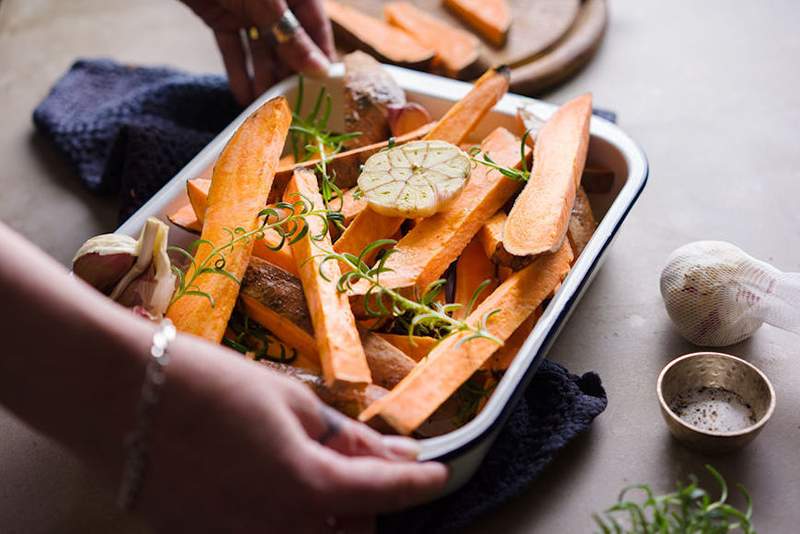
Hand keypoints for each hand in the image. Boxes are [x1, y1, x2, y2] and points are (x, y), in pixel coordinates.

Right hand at [0, 222, 446, 533]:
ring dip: (335, 516)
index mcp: (310, 486)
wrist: (118, 398)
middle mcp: (280, 529)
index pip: (385, 492)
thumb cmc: (210, 383)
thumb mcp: (289, 399)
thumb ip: (345, 436)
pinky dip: (292, 520)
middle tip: (373, 465)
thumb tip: (395, 452)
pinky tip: (281, 485)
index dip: (421, 484)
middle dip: (374, 504)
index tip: (440, 474)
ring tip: (329, 474)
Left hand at [182, 0, 334, 104]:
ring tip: (266, 106)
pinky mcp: (221, 17)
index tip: (325, 87)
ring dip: (263, 79)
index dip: (320, 57)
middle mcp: (273, 3)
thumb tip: (319, 69)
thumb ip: (292, 36)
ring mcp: (247, 10)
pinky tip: (243, 96)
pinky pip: (233, 48)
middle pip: (287, 43)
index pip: (315, 27)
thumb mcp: (269, 4)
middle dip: (289, 74)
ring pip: (260, 50)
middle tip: (295, 104)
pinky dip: (237, 71)